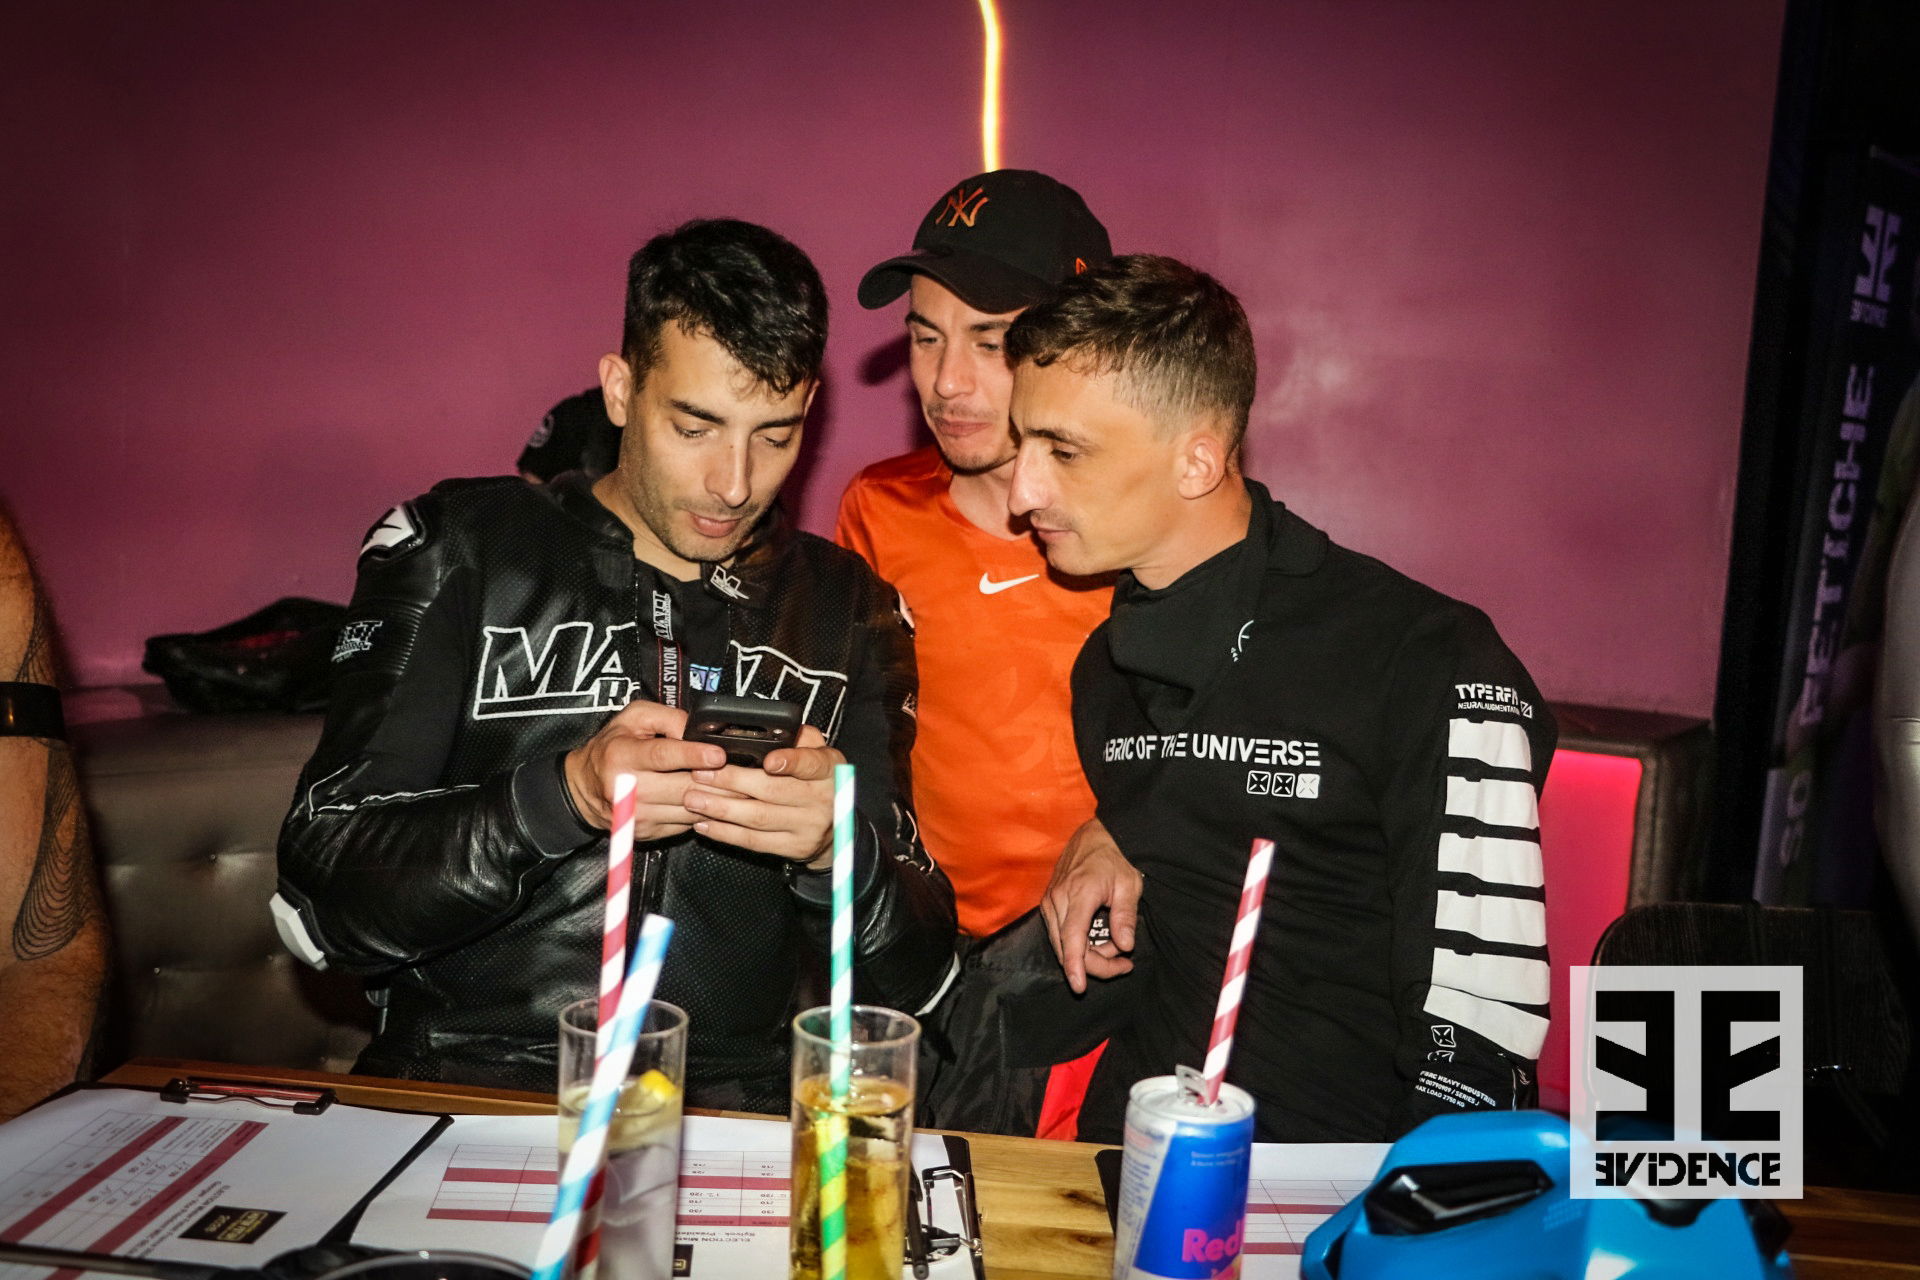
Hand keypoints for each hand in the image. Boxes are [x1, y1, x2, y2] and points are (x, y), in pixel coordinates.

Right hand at [563, 699, 726, 836]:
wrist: (583, 789)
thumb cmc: (612, 748)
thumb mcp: (633, 718)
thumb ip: (667, 717)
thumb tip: (698, 730)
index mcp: (623, 756)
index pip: (661, 756)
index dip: (692, 755)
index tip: (718, 754)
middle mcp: (629, 789)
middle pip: (682, 788)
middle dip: (718, 781)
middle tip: (743, 771)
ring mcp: (638, 815)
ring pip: (690, 810)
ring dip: (717, 800)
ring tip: (737, 786)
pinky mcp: (647, 831)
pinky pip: (686, 823)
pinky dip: (704, 812)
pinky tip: (713, 800)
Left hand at [682, 726, 843, 864]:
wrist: (835, 823)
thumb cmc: (815, 779)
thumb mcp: (816, 752)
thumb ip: (797, 738)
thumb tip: (769, 728)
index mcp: (828, 768)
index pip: (810, 763)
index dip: (790, 762)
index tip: (768, 760)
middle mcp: (822, 798)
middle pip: (773, 791)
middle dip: (731, 782)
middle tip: (699, 774)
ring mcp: (808, 826)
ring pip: (758, 818)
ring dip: (721, 809)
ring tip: (693, 800)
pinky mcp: (794, 847)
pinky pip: (755, 842)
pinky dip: (726, 833)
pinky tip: (704, 824)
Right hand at [1041, 817, 1142, 993]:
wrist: (1095, 836)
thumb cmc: (1113, 859)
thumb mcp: (1129, 885)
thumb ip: (1126, 916)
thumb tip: (1124, 946)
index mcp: (1079, 894)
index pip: (1072, 938)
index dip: (1076, 965)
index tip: (1079, 986)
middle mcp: (1057, 900)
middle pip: (1067, 948)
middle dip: (1095, 964)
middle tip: (1125, 963)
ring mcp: (1049, 903)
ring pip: (1061, 944)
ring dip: (1089, 953)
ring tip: (1117, 944)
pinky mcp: (1049, 905)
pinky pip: (1060, 935)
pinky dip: (1079, 944)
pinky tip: (1101, 937)